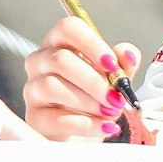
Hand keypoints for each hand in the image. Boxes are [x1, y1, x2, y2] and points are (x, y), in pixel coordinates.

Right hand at [22, 16, 140, 139]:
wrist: (85, 133)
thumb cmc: (96, 98)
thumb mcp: (114, 79)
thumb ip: (123, 64)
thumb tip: (129, 55)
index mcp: (59, 44)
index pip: (68, 28)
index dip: (91, 44)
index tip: (112, 64)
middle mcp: (40, 62)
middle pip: (60, 59)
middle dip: (94, 80)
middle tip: (116, 97)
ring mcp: (33, 89)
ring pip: (53, 87)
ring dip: (88, 102)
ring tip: (110, 112)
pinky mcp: (34, 118)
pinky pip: (55, 119)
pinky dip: (85, 124)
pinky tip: (103, 126)